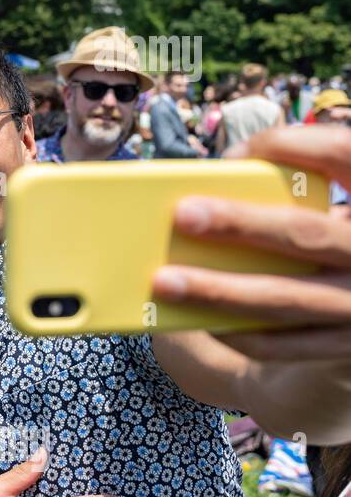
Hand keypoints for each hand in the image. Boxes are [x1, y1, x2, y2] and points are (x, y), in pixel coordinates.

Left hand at [152, 124, 350, 440]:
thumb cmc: (322, 248)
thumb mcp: (321, 215)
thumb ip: (286, 198)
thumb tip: (202, 199)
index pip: (345, 153)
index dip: (293, 146)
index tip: (234, 154)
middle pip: (306, 233)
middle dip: (240, 224)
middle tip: (183, 215)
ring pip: (286, 298)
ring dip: (218, 290)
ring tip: (164, 281)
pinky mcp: (344, 349)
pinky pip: (282, 346)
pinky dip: (235, 332)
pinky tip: (196, 318)